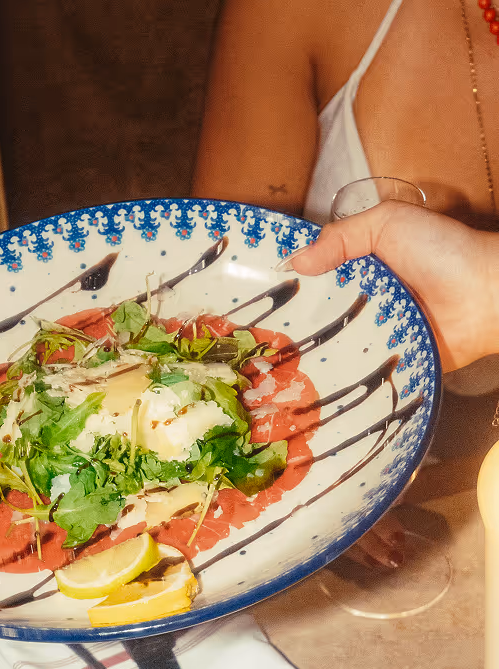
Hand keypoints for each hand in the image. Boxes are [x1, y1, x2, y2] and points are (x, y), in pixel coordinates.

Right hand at [279, 201, 498, 371]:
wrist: (487, 296)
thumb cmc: (444, 251)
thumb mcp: (389, 222)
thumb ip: (342, 235)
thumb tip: (296, 261)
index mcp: (362, 265)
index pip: (317, 274)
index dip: (293, 280)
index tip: (263, 289)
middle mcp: (364, 298)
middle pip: (319, 310)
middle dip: (296, 317)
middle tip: (266, 327)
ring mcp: (373, 331)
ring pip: (332, 340)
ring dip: (314, 346)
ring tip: (280, 355)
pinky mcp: (384, 359)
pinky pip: (355, 366)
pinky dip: (339, 369)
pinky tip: (310, 374)